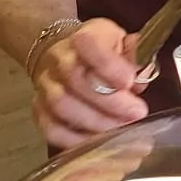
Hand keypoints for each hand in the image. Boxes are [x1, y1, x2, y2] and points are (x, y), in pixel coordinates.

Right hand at [31, 18, 148, 149]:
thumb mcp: (122, 41)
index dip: (109, 66)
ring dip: (95, 122)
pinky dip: (75, 139)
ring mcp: (45, 85)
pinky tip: (98, 143)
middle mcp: (59, 59)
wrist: (64, 53)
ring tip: (121, 128)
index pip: (90, 45)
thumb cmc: (101, 49)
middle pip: (76, 80)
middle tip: (136, 113)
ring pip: (62, 106)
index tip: (129, 81)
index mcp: (84, 38)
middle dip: (110, 102)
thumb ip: (136, 54)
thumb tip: (141, 75)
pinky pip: (51, 129)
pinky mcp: (39, 109)